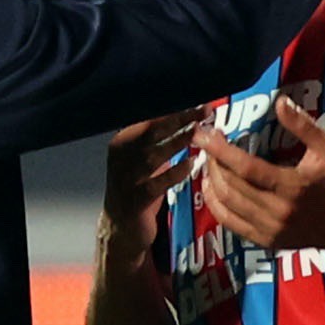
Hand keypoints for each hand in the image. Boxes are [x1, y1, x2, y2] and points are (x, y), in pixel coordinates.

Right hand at [101, 103, 203, 263]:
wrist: (121, 226)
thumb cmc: (138, 187)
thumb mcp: (144, 159)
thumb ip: (161, 139)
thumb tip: (192, 117)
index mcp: (122, 141)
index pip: (148, 118)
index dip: (173, 108)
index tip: (196, 99)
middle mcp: (121, 157)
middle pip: (151, 131)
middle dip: (179, 118)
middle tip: (203, 110)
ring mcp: (126, 179)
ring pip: (153, 155)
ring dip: (178, 142)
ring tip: (198, 132)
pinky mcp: (136, 200)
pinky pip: (157, 184)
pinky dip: (175, 173)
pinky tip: (191, 164)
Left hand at [195, 94, 324, 264]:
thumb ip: (304, 126)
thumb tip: (281, 102)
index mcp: (293, 187)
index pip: (246, 168)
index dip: (221, 150)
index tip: (205, 134)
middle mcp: (278, 211)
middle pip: (231, 185)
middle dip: (213, 161)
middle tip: (207, 142)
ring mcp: (269, 229)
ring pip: (226, 203)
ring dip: (211, 179)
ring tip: (209, 160)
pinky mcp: (264, 240)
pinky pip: (229, 221)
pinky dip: (215, 202)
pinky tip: (211, 185)